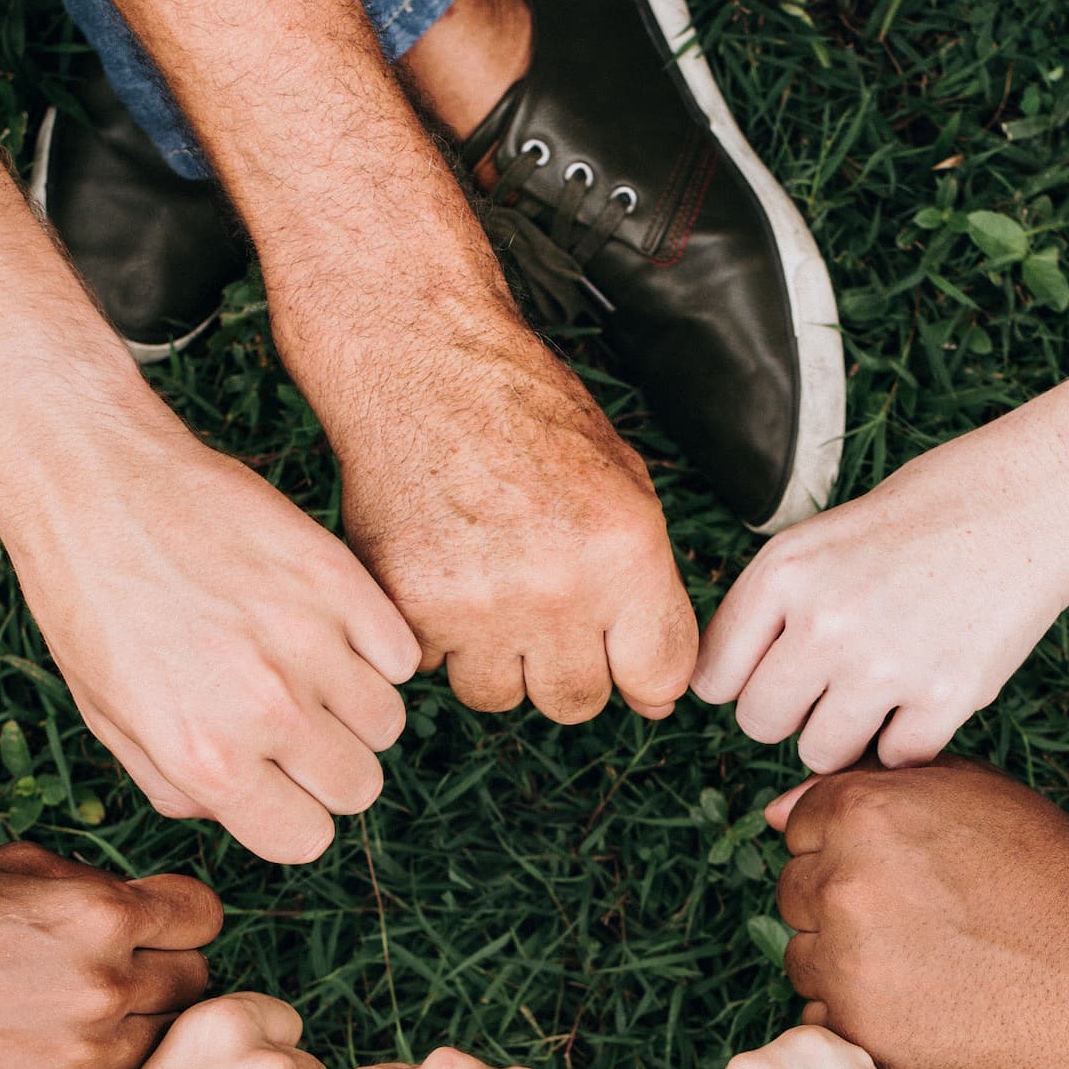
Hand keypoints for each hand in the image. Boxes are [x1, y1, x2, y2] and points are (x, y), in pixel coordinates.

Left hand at [0, 424, 419, 867]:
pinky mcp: (338, 577)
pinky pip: (399, 652)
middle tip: (288, 720)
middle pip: (358, 786)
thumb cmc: (89, 602)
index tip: (274, 780)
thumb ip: (180, 784)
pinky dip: (373, 646)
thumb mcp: (109, 718)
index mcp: (205, 758)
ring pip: (388, 722)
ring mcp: (310, 640)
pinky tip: (323, 622)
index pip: (305, 840)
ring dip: (353, 705)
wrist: (95, 484)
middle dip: (328, 765)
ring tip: (301, 664)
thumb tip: (243, 810)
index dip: (291, 813)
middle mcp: (266, 710)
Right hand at [0, 848, 221, 1068]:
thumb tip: (151, 907)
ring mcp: (87, 1055)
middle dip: (166, 971)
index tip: (159, 925)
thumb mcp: (11, 867)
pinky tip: (54, 1051)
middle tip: (119, 971)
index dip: (181, 917)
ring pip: (165, 1042)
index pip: (205, 916)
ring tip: (77, 1013)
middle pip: (197, 983)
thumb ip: (97, 884)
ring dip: (138, 1026)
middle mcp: (106, 985)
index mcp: (100, 913)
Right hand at [297, 281, 699, 723]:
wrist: (422, 366)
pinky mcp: (410, 607)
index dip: (642, 675)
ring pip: (499, 696)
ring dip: (496, 658)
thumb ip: (651, 595)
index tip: (622, 657)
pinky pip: (432, 667)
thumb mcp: (625, 487)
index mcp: (624, 552)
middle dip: (564, 667)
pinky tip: (441, 571)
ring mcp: (478, 604)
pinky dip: (436, 635)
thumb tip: (658, 700)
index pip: (659, 677)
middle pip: (575, 703)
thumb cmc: (527, 418)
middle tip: (541, 606)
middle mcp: (556, 587)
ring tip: (487, 584)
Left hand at [692, 420, 1068, 768]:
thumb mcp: (821, 539)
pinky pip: (894, 758)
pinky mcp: (947, 697)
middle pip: (760, 723)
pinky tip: (927, 691)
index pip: (713, 676)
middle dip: (791, 712)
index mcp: (784, 573)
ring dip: (846, 732)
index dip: (742, 680)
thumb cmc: (924, 516)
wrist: (1030, 502)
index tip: (775, 669)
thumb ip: (771, 608)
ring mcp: (886, 664)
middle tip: (835, 678)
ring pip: (820, 753)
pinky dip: (908, 738)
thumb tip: (728, 687)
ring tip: (882, 685)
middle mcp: (825, 621)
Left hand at [772, 764, 1068, 1068]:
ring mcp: (846, 965)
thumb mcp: (974, 792)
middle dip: (846, 901)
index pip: (800, 824)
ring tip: (935, 962)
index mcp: (861, 812)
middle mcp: (842, 884)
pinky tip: (928, 1004)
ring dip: (847, 960)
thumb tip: (777, 812)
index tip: (909, 868)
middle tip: (931, 919)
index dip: (853, 844)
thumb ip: (873, 785)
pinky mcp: (861, 1035)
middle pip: (796, 890)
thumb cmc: (1055, 873)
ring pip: (803, 956)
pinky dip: (860, 1017)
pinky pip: (822, 1018)